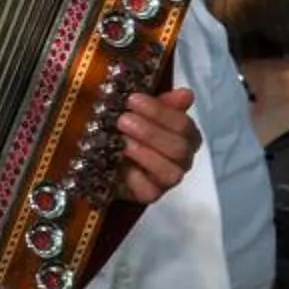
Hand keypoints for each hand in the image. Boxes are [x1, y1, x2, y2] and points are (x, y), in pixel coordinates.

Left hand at [115, 87, 199, 204]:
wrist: (102, 159)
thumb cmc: (126, 131)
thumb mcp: (139, 111)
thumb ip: (162, 103)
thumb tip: (186, 93)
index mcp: (184, 135)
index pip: (183, 124)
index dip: (160, 112)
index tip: (133, 99)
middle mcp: (181, 158)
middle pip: (179, 148)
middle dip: (150, 132)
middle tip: (123, 120)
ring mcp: (167, 179)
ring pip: (170, 171)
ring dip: (145, 153)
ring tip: (122, 141)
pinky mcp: (150, 195)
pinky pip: (151, 190)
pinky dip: (135, 178)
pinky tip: (121, 166)